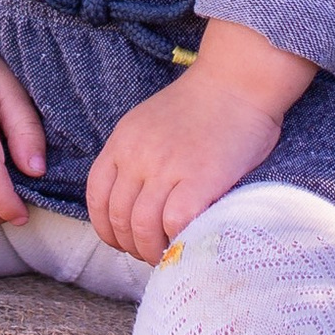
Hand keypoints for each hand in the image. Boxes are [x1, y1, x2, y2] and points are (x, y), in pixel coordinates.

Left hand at [85, 20, 310, 263]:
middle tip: (151, 252)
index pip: (96, 197)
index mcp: (122, 142)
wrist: (238, 81)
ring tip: (168, 253)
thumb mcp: (150, 123)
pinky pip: (175, 224)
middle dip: (131, 245)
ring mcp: (166, 167)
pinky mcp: (199, 179)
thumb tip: (135, 201)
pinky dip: (177, 240)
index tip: (122, 240)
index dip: (106, 228)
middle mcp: (137, 156)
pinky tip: (186, 241)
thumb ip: (137, 156)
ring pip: (142, 228)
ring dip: (152, 250)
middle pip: (118, 218)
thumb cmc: (202, 104)